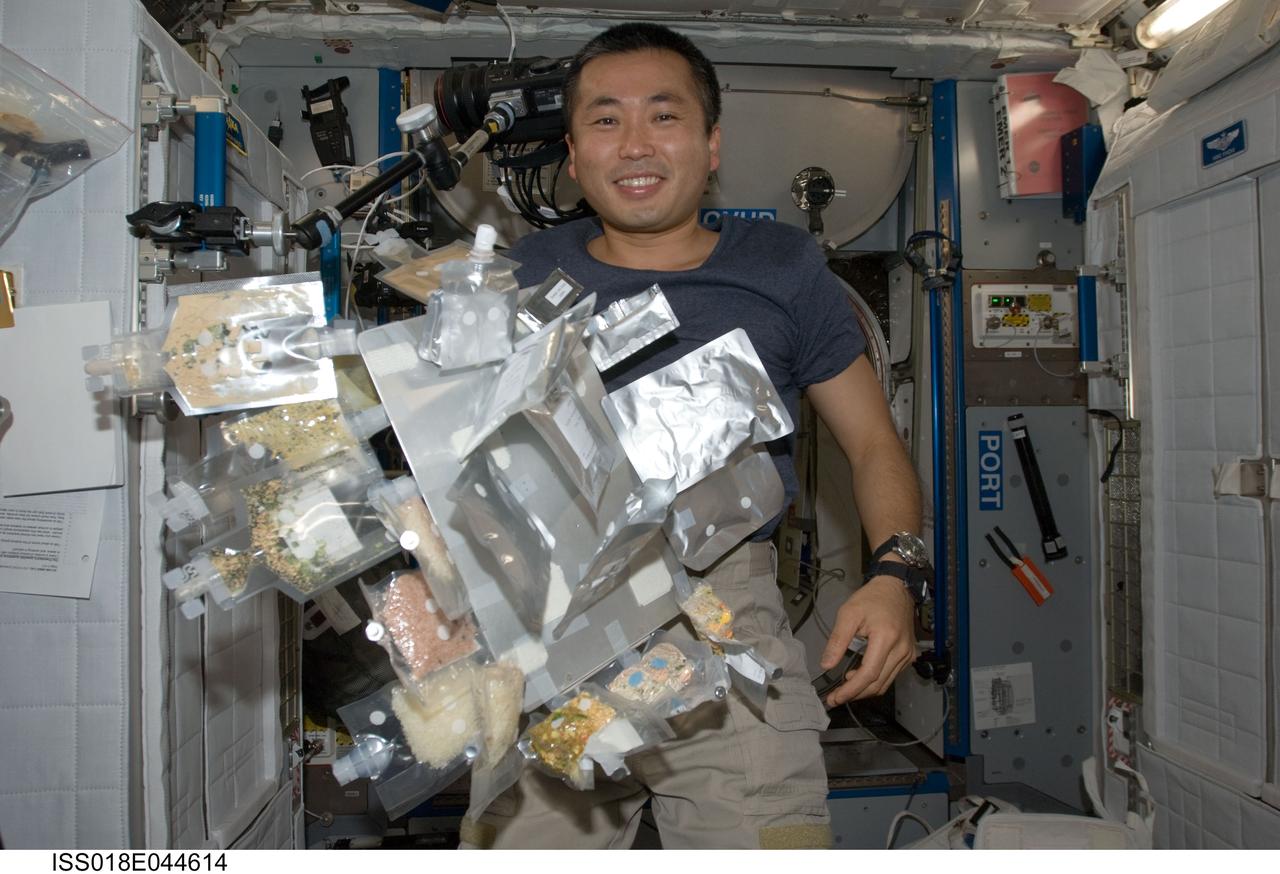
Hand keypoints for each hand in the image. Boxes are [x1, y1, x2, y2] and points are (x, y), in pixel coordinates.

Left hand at [819, 574, 917, 706]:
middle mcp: (901, 650)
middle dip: (855, 694)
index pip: (868, 674)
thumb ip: (837, 641)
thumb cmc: (872, 598)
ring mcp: (907, 654)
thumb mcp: (848, 614)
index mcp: (886, 638)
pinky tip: (859, 677)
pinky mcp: (909, 655)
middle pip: (877, 684)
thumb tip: (826, 664)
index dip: (851, 689)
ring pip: (885, 683)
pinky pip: (891, 675)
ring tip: (844, 689)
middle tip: (835, 697)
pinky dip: (875, 681)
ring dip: (864, 690)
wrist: (896, 588)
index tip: (835, 697)